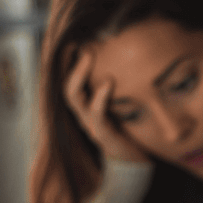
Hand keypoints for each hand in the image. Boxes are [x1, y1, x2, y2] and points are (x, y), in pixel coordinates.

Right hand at [63, 46, 148, 163]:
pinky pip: (97, 115)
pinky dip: (101, 97)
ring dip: (80, 75)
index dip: (67, 62)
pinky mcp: (105, 135)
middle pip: (66, 87)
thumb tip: (120, 55)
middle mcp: (83, 115)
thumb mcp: (119, 104)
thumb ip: (115, 85)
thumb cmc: (128, 128)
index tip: (73, 40)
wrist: (136, 162)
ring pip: (75, 98)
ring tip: (88, 55)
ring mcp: (91, 125)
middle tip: (79, 44)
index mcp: (85, 107)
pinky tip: (108, 82)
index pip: (69, 81)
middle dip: (70, 64)